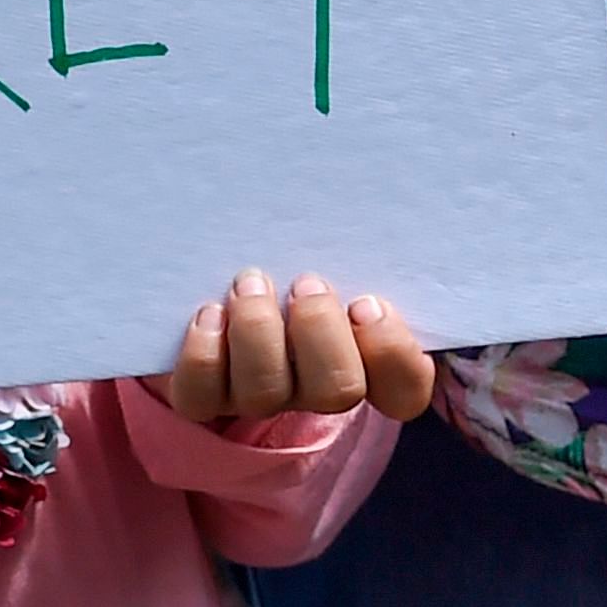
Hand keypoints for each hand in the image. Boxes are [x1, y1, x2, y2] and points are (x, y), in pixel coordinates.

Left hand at [166, 269, 434, 424]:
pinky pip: (203, 397)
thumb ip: (359, 254)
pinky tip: (210, 312)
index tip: (367, 303)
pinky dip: (206, 353)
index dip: (390, 352)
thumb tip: (375, 207)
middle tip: (306, 281)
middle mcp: (316, 391)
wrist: (228, 280)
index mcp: (366, 363)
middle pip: (337, 390)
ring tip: (250, 282)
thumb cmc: (300, 264)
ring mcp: (260, 399)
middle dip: (319, 329)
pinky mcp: (206, 398)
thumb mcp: (339, 257)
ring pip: (266, 391)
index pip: (404, 390)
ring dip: (258, 330)